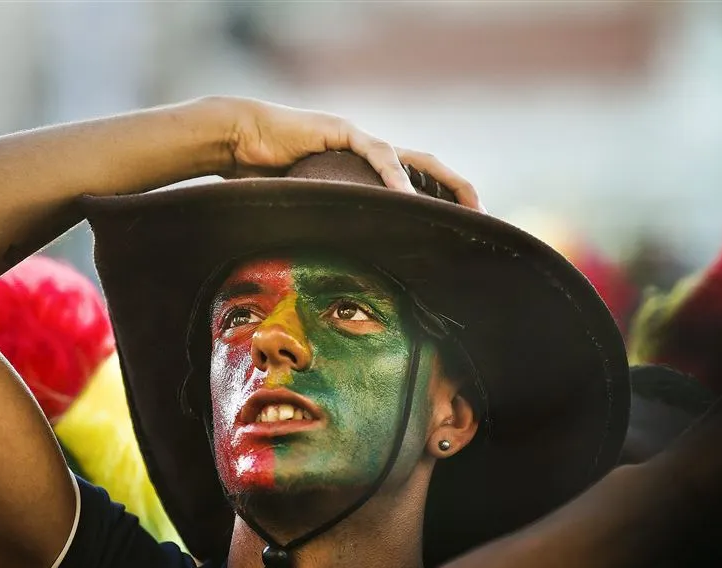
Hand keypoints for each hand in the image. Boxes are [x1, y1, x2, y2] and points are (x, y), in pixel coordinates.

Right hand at [220, 97, 482, 210]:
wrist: (236, 142)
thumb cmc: (264, 181)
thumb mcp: (306, 214)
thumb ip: (327, 233)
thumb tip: (335, 282)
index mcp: (364, 171)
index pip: (415, 186)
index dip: (440, 204)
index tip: (462, 232)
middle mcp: (369, 153)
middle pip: (429, 169)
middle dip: (459, 191)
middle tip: (485, 217)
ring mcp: (358, 139)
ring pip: (416, 158)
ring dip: (446, 181)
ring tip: (469, 204)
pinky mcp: (342, 132)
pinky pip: (378, 153)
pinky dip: (396, 176)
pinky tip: (409, 196)